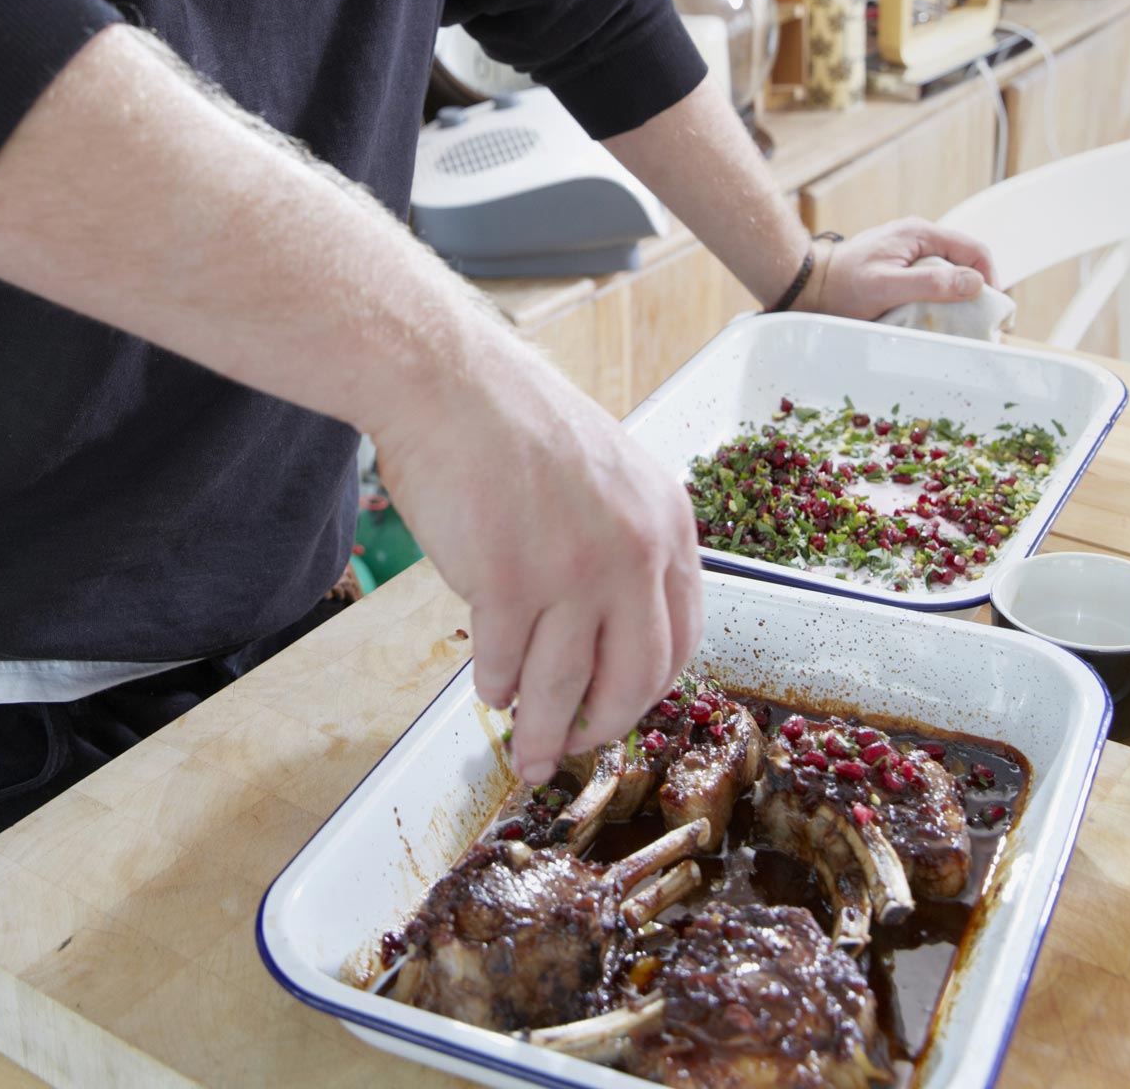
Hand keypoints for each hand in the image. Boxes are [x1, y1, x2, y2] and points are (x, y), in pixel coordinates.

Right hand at [371, 338, 703, 788]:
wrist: (448, 382)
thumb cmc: (514, 423)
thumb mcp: (608, 474)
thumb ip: (623, 543)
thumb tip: (609, 631)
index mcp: (667, 523)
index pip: (681, 638)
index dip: (648, 687)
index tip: (621, 706)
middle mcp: (633, 551)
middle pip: (635, 678)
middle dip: (601, 725)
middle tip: (575, 742)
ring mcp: (571, 571)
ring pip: (564, 688)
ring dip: (541, 730)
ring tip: (526, 748)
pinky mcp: (508, 584)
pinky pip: (505, 665)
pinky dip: (494, 687)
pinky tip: (488, 688)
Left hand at [799, 218, 997, 321]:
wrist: (810, 284)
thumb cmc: (843, 285)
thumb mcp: (887, 287)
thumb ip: (931, 284)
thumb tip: (975, 283)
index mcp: (920, 234)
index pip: (974, 250)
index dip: (990, 279)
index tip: (992, 311)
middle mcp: (918, 237)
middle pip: (965, 260)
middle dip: (976, 289)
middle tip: (979, 321)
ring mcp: (910, 250)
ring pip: (950, 270)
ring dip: (958, 295)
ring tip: (959, 322)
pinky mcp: (901, 264)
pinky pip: (932, 278)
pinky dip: (940, 296)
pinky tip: (935, 315)